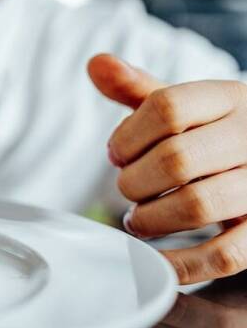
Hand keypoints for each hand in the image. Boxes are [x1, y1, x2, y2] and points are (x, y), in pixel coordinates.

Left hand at [89, 54, 246, 283]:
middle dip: (134, 181)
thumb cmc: (215, 136)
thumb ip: (140, 90)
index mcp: (232, 99)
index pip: (167, 107)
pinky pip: (224, 256)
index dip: (127, 136)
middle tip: (127, 189)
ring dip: (152, 219)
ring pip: (197, 205)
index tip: (115, 154)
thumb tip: (95, 63)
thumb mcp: (188, 108)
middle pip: (176, 159)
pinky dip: (182, 263)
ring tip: (139, 219)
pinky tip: (157, 259)